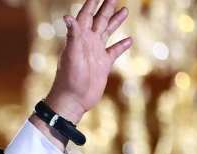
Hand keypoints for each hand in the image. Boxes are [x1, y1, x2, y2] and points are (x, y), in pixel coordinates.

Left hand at [45, 0, 131, 123]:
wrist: (72, 100)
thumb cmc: (69, 79)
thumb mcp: (72, 55)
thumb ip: (72, 35)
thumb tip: (67, 17)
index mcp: (79, 38)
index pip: (85, 15)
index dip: (92, 3)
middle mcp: (87, 43)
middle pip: (98, 20)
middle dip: (106, 7)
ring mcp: (96, 53)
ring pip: (107, 32)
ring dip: (115, 21)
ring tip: (124, 10)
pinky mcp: (103, 64)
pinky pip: (114, 51)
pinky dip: (122, 45)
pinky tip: (129, 40)